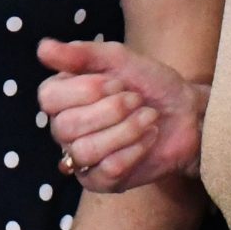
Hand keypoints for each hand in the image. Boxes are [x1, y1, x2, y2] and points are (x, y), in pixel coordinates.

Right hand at [36, 38, 206, 191]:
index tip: (117, 82)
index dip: (85, 90)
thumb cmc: (150, 83)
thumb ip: (81, 54)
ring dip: (126, 130)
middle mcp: (64, 129)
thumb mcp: (118, 59)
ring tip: (148, 117)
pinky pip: (108, 170)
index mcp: (61, 97)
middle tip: (136, 99)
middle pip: (67, 126)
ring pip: (86, 150)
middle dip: (111, 110)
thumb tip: (42, 48)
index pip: (49, 98)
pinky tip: (149, 137)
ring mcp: (81, 158)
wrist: (187, 113)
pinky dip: (135, 150)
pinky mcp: (102, 181)